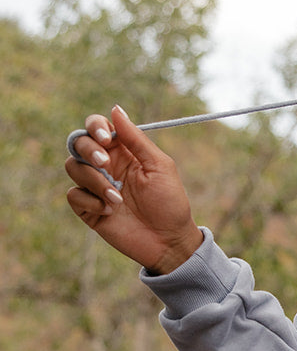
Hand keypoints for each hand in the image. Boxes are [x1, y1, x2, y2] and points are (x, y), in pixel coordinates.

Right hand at [66, 106, 203, 273]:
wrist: (169, 241)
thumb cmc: (170, 202)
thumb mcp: (158, 166)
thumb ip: (136, 138)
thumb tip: (115, 109)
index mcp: (123, 151)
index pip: (97, 127)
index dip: (96, 127)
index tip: (107, 139)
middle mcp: (106, 166)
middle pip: (78, 143)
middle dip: (89, 150)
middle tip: (106, 164)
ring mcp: (95, 187)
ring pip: (73, 167)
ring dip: (93, 181)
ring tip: (117, 199)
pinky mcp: (89, 209)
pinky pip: (73, 195)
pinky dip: (90, 201)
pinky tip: (110, 211)